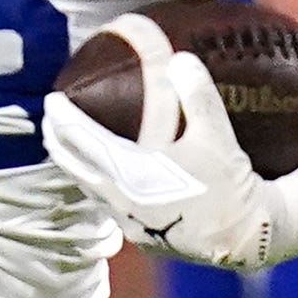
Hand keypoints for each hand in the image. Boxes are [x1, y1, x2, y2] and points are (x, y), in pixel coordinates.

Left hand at [47, 52, 297, 272]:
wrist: (247, 238)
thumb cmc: (231, 185)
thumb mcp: (216, 135)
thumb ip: (197, 95)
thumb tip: (181, 58)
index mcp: (131, 175)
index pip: (83, 141)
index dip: (64, 118)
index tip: (51, 100)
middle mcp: (121, 201)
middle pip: (75, 168)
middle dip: (58, 142)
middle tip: (50, 120)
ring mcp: (129, 223)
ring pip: (90, 190)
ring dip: (78, 166)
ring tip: (70, 147)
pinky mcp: (142, 237)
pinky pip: (109, 206)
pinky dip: (100, 185)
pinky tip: (108, 177)